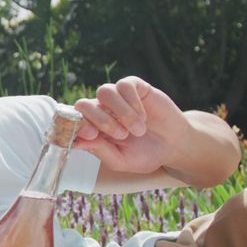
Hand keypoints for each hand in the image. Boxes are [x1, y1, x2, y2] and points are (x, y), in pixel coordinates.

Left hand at [72, 76, 188, 174]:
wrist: (173, 146)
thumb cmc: (144, 154)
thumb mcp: (120, 160)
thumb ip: (99, 150)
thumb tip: (76, 142)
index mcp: (92, 127)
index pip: (73, 119)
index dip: (76, 125)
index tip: (89, 135)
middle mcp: (100, 109)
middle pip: (84, 104)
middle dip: (100, 120)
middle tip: (121, 135)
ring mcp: (116, 97)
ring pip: (103, 91)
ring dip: (120, 112)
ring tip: (137, 130)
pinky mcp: (134, 87)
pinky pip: (124, 85)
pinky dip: (132, 102)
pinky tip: (143, 116)